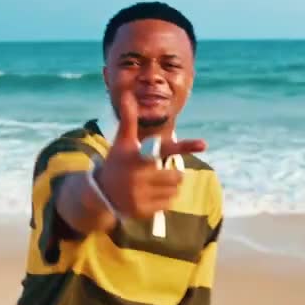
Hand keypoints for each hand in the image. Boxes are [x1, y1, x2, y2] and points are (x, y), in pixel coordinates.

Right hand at [96, 89, 205, 218]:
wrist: (100, 193)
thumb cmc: (117, 163)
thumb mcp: (122, 142)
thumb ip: (128, 119)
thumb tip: (127, 94)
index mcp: (138, 157)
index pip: (164, 149)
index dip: (185, 145)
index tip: (204, 143)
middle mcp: (139, 176)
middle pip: (176, 174)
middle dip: (172, 173)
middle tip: (158, 172)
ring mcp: (141, 195)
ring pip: (174, 190)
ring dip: (170, 186)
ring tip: (153, 183)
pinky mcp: (143, 210)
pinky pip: (168, 203)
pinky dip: (164, 199)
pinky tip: (150, 195)